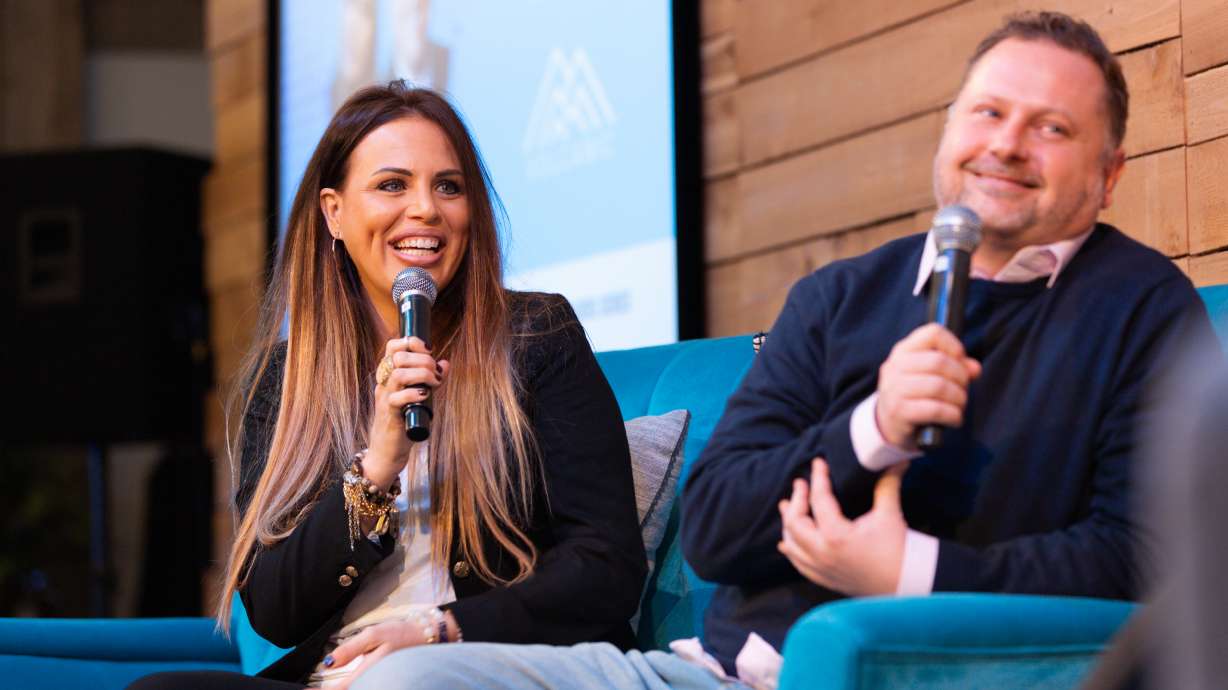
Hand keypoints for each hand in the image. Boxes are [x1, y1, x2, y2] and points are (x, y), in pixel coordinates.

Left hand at [326, 619, 427, 689]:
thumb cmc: (401, 634)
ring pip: (354, 687)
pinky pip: (361, 685)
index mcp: (369, 670)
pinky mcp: (381, 679)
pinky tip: (342, 684)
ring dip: (339, 688)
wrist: (426, 637)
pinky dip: (348, 685)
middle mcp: (373, 680)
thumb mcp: (374, 635)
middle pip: (347, 689)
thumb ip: (351, 648)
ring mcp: (378, 681)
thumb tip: (329, 663)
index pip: (340, 688)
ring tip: (320, 689)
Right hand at [366, 336, 449, 487]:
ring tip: (434, 384)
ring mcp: (385, 398)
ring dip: (422, 375)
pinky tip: (425, 397)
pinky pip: (397, 398)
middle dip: (423, 360)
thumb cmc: (404, 420)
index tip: (429, 351)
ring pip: (398, 373)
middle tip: (436, 374)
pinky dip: (414, 394)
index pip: (393, 346)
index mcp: (389, 374)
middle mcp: (384, 382)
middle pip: (397, 357)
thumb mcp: (419, 395)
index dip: (412, 342)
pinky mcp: (389, 414)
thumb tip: (445, 363)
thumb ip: (431, 378)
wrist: (389, 449)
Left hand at [777, 458, 907, 595]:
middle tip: (800, 484)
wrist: (908, 583)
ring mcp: (822, 569)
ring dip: (787, 525)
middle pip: (794, 523)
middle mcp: (822, 553)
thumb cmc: (900, 549)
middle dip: (796, 501)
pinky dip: (792, 550)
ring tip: (786, 506)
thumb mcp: (890, 514)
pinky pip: (799, 565)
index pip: (819, 499)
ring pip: (792, 545)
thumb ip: (887, 484)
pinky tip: (786, 544)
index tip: (818, 463)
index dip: (818, 478)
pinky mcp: (826, 579)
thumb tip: (897, 460)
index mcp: (836, 535)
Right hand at [875, 323, 980, 448]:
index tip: (960, 362)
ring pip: (938, 386)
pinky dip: (952, 415)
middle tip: (963, 389)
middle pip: (939, 361)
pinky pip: (935, 410)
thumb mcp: (930, 375)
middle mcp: (895, 366)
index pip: (933, 333)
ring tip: (959, 405)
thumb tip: (975, 369)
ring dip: (958, 398)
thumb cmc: (915, 394)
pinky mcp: (898, 411)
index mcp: (903, 350)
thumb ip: (955, 367)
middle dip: (960, 377)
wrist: (888, 423)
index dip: (954, 346)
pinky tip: (954, 419)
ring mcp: (894, 388)